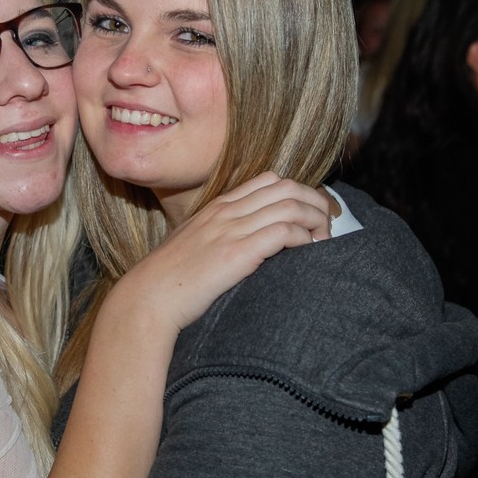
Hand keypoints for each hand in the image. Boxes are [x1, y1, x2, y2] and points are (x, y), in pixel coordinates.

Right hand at [116, 171, 330, 331]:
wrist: (149, 297)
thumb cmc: (168, 279)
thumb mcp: (192, 244)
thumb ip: (216, 235)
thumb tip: (242, 243)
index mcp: (217, 206)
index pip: (269, 180)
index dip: (298, 192)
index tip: (310, 212)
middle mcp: (227, 211)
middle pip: (287, 187)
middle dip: (316, 202)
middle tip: (328, 224)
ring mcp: (232, 229)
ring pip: (291, 206)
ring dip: (316, 221)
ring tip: (324, 240)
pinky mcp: (238, 252)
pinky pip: (284, 232)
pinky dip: (304, 239)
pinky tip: (309, 252)